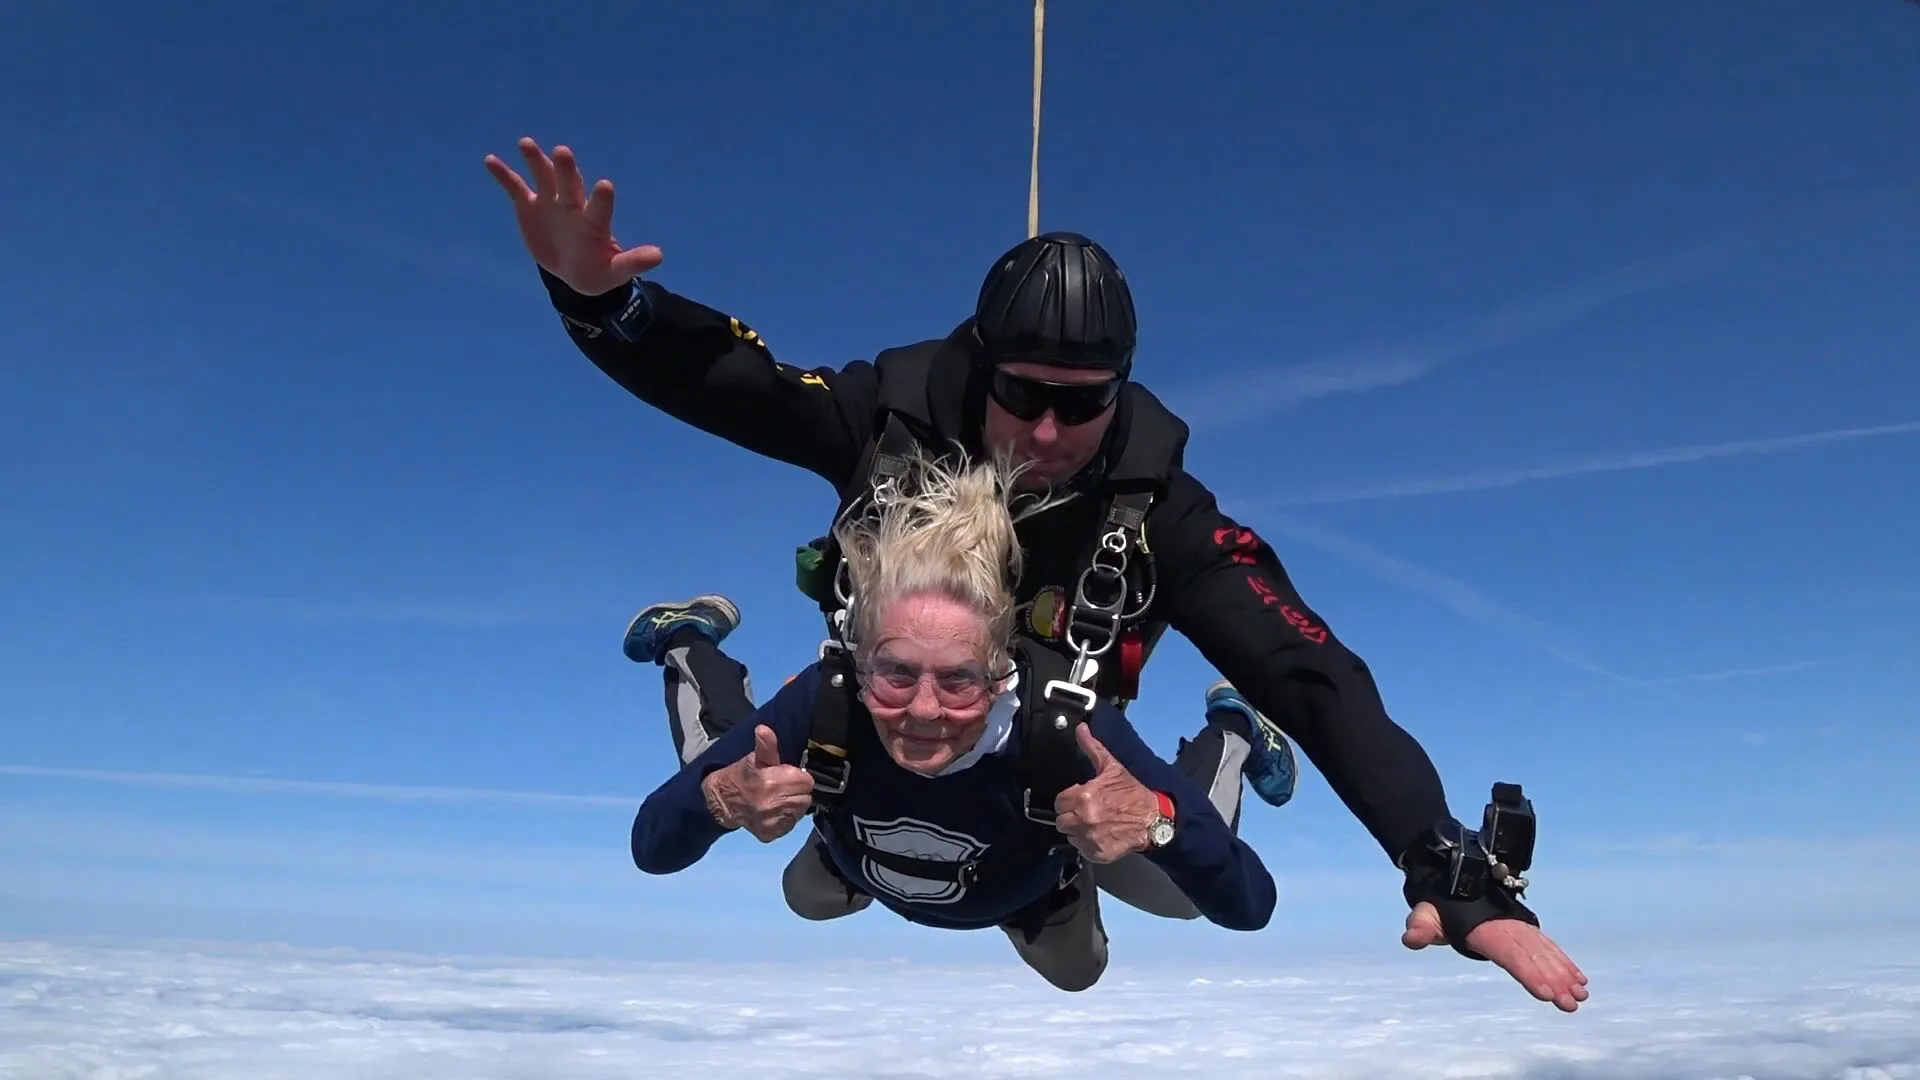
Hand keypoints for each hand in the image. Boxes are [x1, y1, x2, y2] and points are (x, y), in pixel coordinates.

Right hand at [482, 137, 663, 295]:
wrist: (575, 270)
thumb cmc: (599, 268)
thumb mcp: (616, 270)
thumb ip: (633, 261)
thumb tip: (659, 255)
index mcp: (594, 221)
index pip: (599, 207)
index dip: (602, 198)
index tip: (604, 185)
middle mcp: (573, 205)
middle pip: (570, 184)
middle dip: (567, 170)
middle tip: (563, 151)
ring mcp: (551, 203)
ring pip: (544, 177)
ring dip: (536, 161)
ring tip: (526, 143)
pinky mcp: (530, 207)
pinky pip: (516, 188)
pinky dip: (504, 175)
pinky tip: (491, 160)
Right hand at [701, 725, 814, 841]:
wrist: (722, 801)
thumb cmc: (743, 776)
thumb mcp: (755, 758)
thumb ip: (766, 744)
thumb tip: (763, 729)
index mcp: (771, 782)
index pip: (807, 782)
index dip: (799, 777)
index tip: (789, 775)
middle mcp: (772, 804)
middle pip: (806, 797)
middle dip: (798, 790)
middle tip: (783, 787)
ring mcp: (770, 822)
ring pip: (800, 811)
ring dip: (794, 805)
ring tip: (780, 798)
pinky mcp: (769, 834)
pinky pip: (790, 825)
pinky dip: (786, 818)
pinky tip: (776, 811)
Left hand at [1053, 725, 1159, 862]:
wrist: (1154, 820)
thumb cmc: (1132, 793)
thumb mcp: (1112, 768)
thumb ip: (1092, 748)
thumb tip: (1081, 729)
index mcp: (1084, 797)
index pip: (1059, 802)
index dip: (1069, 799)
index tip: (1081, 798)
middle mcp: (1084, 819)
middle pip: (1061, 821)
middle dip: (1072, 816)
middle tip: (1088, 812)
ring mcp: (1090, 839)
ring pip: (1070, 836)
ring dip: (1078, 831)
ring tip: (1095, 823)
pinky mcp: (1097, 854)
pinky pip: (1082, 850)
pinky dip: (1089, 844)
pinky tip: (1101, 835)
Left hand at [1402, 902, 1590, 1011]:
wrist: (1451, 881)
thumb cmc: (1436, 905)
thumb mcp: (1424, 914)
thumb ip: (1421, 927)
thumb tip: (1411, 938)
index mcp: (1486, 930)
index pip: (1511, 955)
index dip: (1529, 974)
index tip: (1547, 992)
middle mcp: (1507, 929)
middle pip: (1534, 957)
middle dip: (1555, 980)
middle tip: (1571, 1003)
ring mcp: (1519, 929)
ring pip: (1545, 953)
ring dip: (1564, 973)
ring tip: (1581, 995)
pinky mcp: (1524, 931)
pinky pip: (1548, 946)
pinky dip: (1563, 961)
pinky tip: (1579, 979)